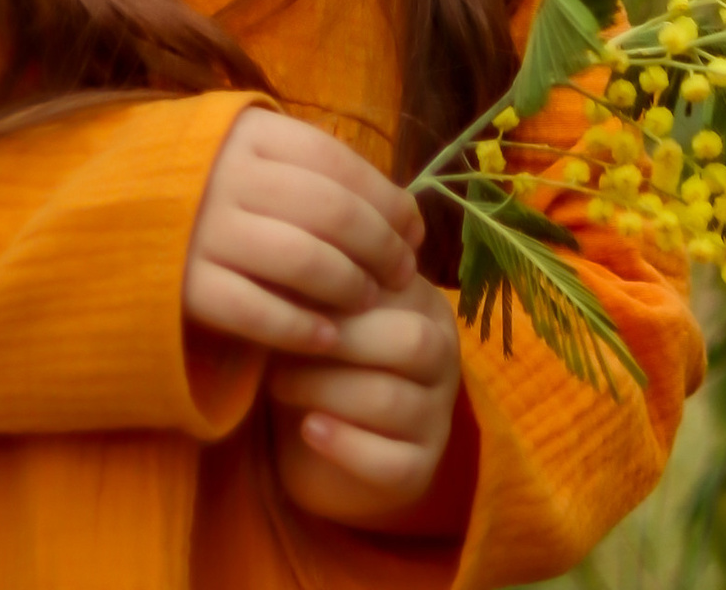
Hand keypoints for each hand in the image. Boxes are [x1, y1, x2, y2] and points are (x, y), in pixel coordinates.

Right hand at [182, 107, 422, 356]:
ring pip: (301, 260)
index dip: (387, 200)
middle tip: (400, 274)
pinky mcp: (186, 286)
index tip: (413, 234)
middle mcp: (227, 176)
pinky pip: (257, 312)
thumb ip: (320, 174)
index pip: (338, 162)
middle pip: (330, 211)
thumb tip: (406, 215)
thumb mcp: (259, 158)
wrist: (118, 220)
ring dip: (346, 285)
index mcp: (251, 133)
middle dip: (379, 247)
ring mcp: (203, 230)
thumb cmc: (216, 189)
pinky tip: (328, 339)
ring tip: (365, 302)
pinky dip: (301, 328)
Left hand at [270, 267, 462, 525]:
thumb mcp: (322, 310)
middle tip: (281, 345)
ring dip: (326, 390)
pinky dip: (344, 445)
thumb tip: (299, 254)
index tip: (287, 292)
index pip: (400, 285)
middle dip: (341, 342)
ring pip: (393, 402)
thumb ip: (322, 283)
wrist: (312, 435)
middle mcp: (445, 359)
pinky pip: (391, 462)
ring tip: (280, 385)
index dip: (340, 288)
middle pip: (412, 342)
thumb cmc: (317, 355)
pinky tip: (309, 429)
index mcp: (426, 305)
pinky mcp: (420, 471)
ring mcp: (437, 418)